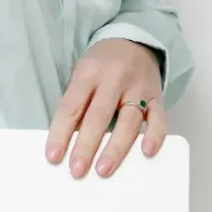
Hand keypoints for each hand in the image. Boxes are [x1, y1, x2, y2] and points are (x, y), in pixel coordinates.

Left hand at [45, 39, 166, 177]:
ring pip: (128, 120)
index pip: (71, 106)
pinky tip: (146, 152)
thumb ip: (76, 104)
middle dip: (86, 145)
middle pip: (99, 115)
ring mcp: (138, 88)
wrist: (134, 41)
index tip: (53, 156)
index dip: (60, 132)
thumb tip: (65, 142)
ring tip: (104, 169)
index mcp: (88, 74)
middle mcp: (113, 79)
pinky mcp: (157, 96)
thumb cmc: (101, 66)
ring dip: (116, 148)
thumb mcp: (82, 75)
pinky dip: (154, 135)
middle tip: (77, 170)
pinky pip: (159, 117)